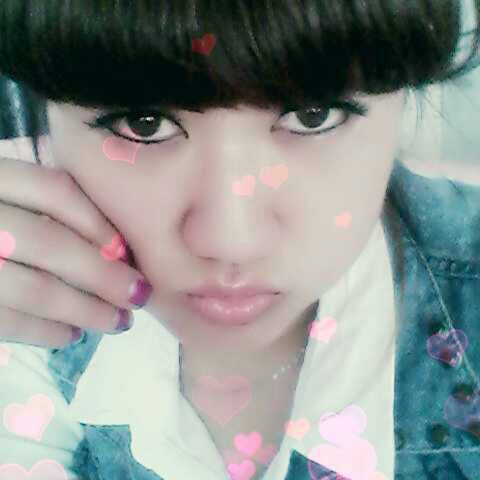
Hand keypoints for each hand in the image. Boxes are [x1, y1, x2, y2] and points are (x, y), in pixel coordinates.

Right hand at [0, 153, 151, 348]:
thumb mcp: (18, 202)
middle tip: (139, 295)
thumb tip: (118, 246)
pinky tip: (73, 334)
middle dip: (103, 273)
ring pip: (34, 289)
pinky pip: (7, 323)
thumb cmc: (6, 229)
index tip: (127, 250)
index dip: (98, 222)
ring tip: (119, 321)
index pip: (55, 190)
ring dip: (87, 310)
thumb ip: (54, 209)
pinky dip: (47, 332)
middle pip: (49, 243)